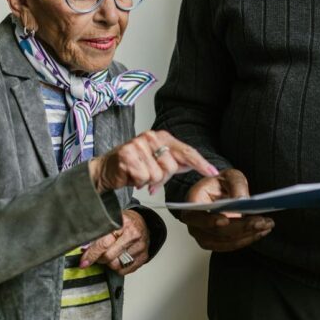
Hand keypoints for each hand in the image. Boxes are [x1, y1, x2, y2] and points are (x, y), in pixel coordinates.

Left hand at [80, 209, 149, 275]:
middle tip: (97, 255)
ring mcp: (140, 247)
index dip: (91, 254)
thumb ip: (98, 234)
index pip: (104, 243)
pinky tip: (119, 258)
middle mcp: (133, 235)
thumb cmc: (125, 223)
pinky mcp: (143, 257)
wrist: (142, 223)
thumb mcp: (111, 222)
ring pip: (116, 265)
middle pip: (109, 257)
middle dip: (99, 258)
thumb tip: (84, 249)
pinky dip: (118, 268)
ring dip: (109, 263)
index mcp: (123, 224)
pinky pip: (124, 271)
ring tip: (110, 255)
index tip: (84, 262)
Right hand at [87, 130, 217, 193]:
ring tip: (138, 175)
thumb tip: (193, 165)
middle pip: (172, 167)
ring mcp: (138, 145)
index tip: (212, 172)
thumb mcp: (157, 162)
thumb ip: (174, 163)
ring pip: (157, 175)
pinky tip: (131, 176)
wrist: (106, 170)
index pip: (186, 150)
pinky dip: (138, 182)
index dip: (200, 163)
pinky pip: (144, 178)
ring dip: (148, 181)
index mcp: (161, 136)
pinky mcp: (127, 156)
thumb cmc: (133, 166)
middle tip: (149, 177)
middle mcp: (151, 137)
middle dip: (162, 178)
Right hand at [179, 169, 272, 251]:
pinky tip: (260, 232)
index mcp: (192, 202)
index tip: (226, 219)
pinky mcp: (215, 242)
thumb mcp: (230, 176)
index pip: (197, 216)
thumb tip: (243, 200)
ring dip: (247, 236)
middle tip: (260, 222)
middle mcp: (194, 222)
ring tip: (266, 226)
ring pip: (225, 242)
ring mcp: (203, 235)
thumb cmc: (220, 183)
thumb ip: (236, 184)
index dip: (210, 220)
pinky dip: (247, 239)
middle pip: (215, 232)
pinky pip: (230, 245)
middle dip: (240, 228)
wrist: (220, 192)